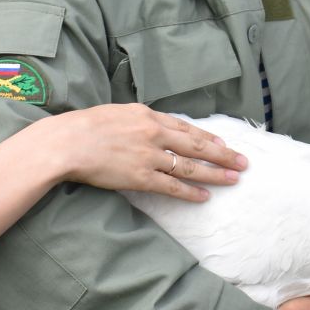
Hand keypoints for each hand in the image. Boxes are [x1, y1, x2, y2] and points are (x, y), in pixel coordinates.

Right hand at [32, 104, 246, 200]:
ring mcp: (149, 156)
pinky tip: (205, 196)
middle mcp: (153, 133)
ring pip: (190, 166)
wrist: (66, 142)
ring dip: (215, 173)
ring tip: (234, 179)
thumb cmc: (84, 127)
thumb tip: (153, 127)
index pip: (185, 127)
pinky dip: (191, 192)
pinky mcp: (141, 177)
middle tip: (243, 161)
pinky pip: (172, 186)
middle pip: (196, 145)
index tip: (223, 143)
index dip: (207, 136)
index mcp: (147, 115)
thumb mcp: (116, 113)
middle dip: (223, 154)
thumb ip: (138, 121)